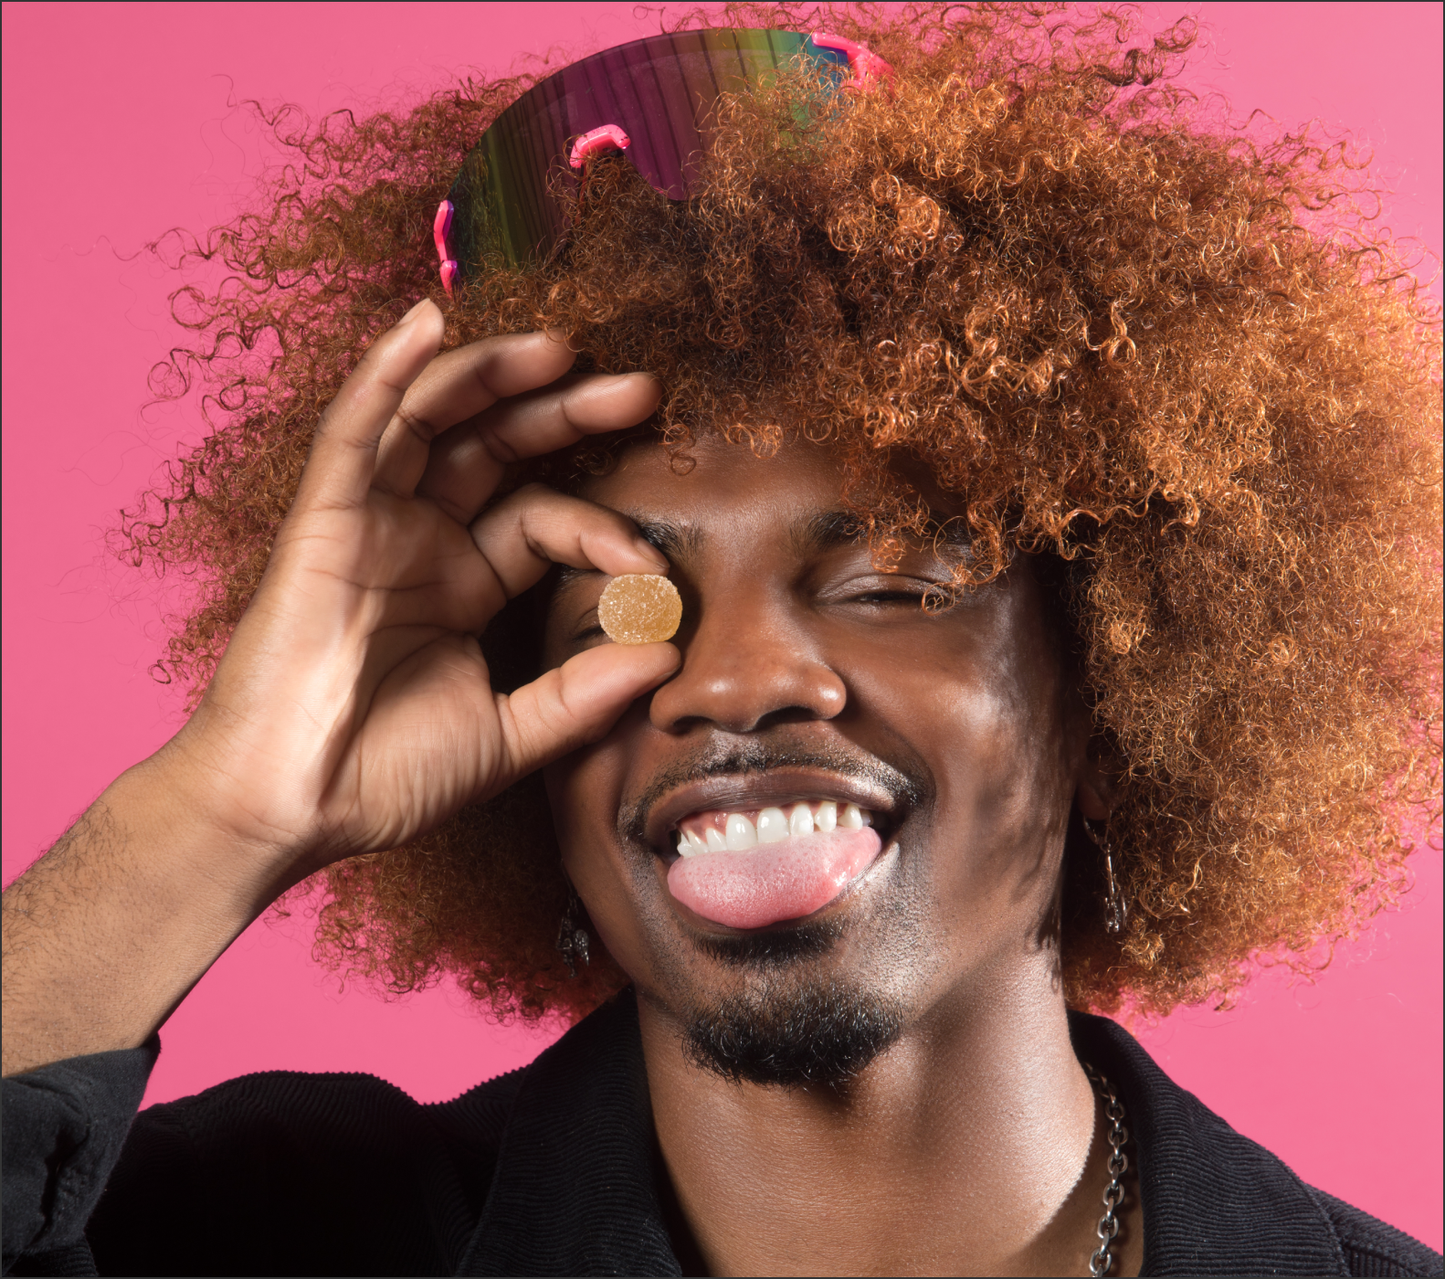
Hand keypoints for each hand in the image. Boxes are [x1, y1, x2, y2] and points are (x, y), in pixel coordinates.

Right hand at [166, 299, 677, 878]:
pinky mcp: (321, 519)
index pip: (543, 521)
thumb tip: (668, 655)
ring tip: (563, 347)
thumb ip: (583, 695)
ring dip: (493, 375)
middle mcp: (418, 541)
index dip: (601, 530)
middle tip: (642, 390)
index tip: (652, 565)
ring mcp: (368, 524)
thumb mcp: (506, 735)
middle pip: (498, 449)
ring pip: (433, 420)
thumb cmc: (382, 778)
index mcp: (460, 584)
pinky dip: (387, 374)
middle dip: (565, 412)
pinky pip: (355, 431)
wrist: (288, 808)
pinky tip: (426, 321)